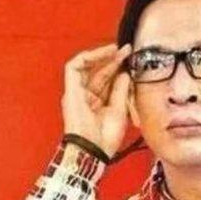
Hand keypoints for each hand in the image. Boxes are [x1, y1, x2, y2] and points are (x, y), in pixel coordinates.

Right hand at [61, 43, 132, 157]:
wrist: (94, 149)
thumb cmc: (105, 138)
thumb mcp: (119, 110)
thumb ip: (121, 90)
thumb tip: (125, 73)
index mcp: (97, 104)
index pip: (107, 80)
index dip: (118, 68)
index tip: (130, 59)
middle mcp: (86, 97)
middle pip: (99, 73)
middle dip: (113, 60)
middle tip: (126, 50)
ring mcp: (77, 93)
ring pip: (87, 67)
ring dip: (102, 56)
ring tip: (117, 50)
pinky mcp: (70, 90)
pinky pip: (73, 67)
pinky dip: (87, 58)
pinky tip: (102, 54)